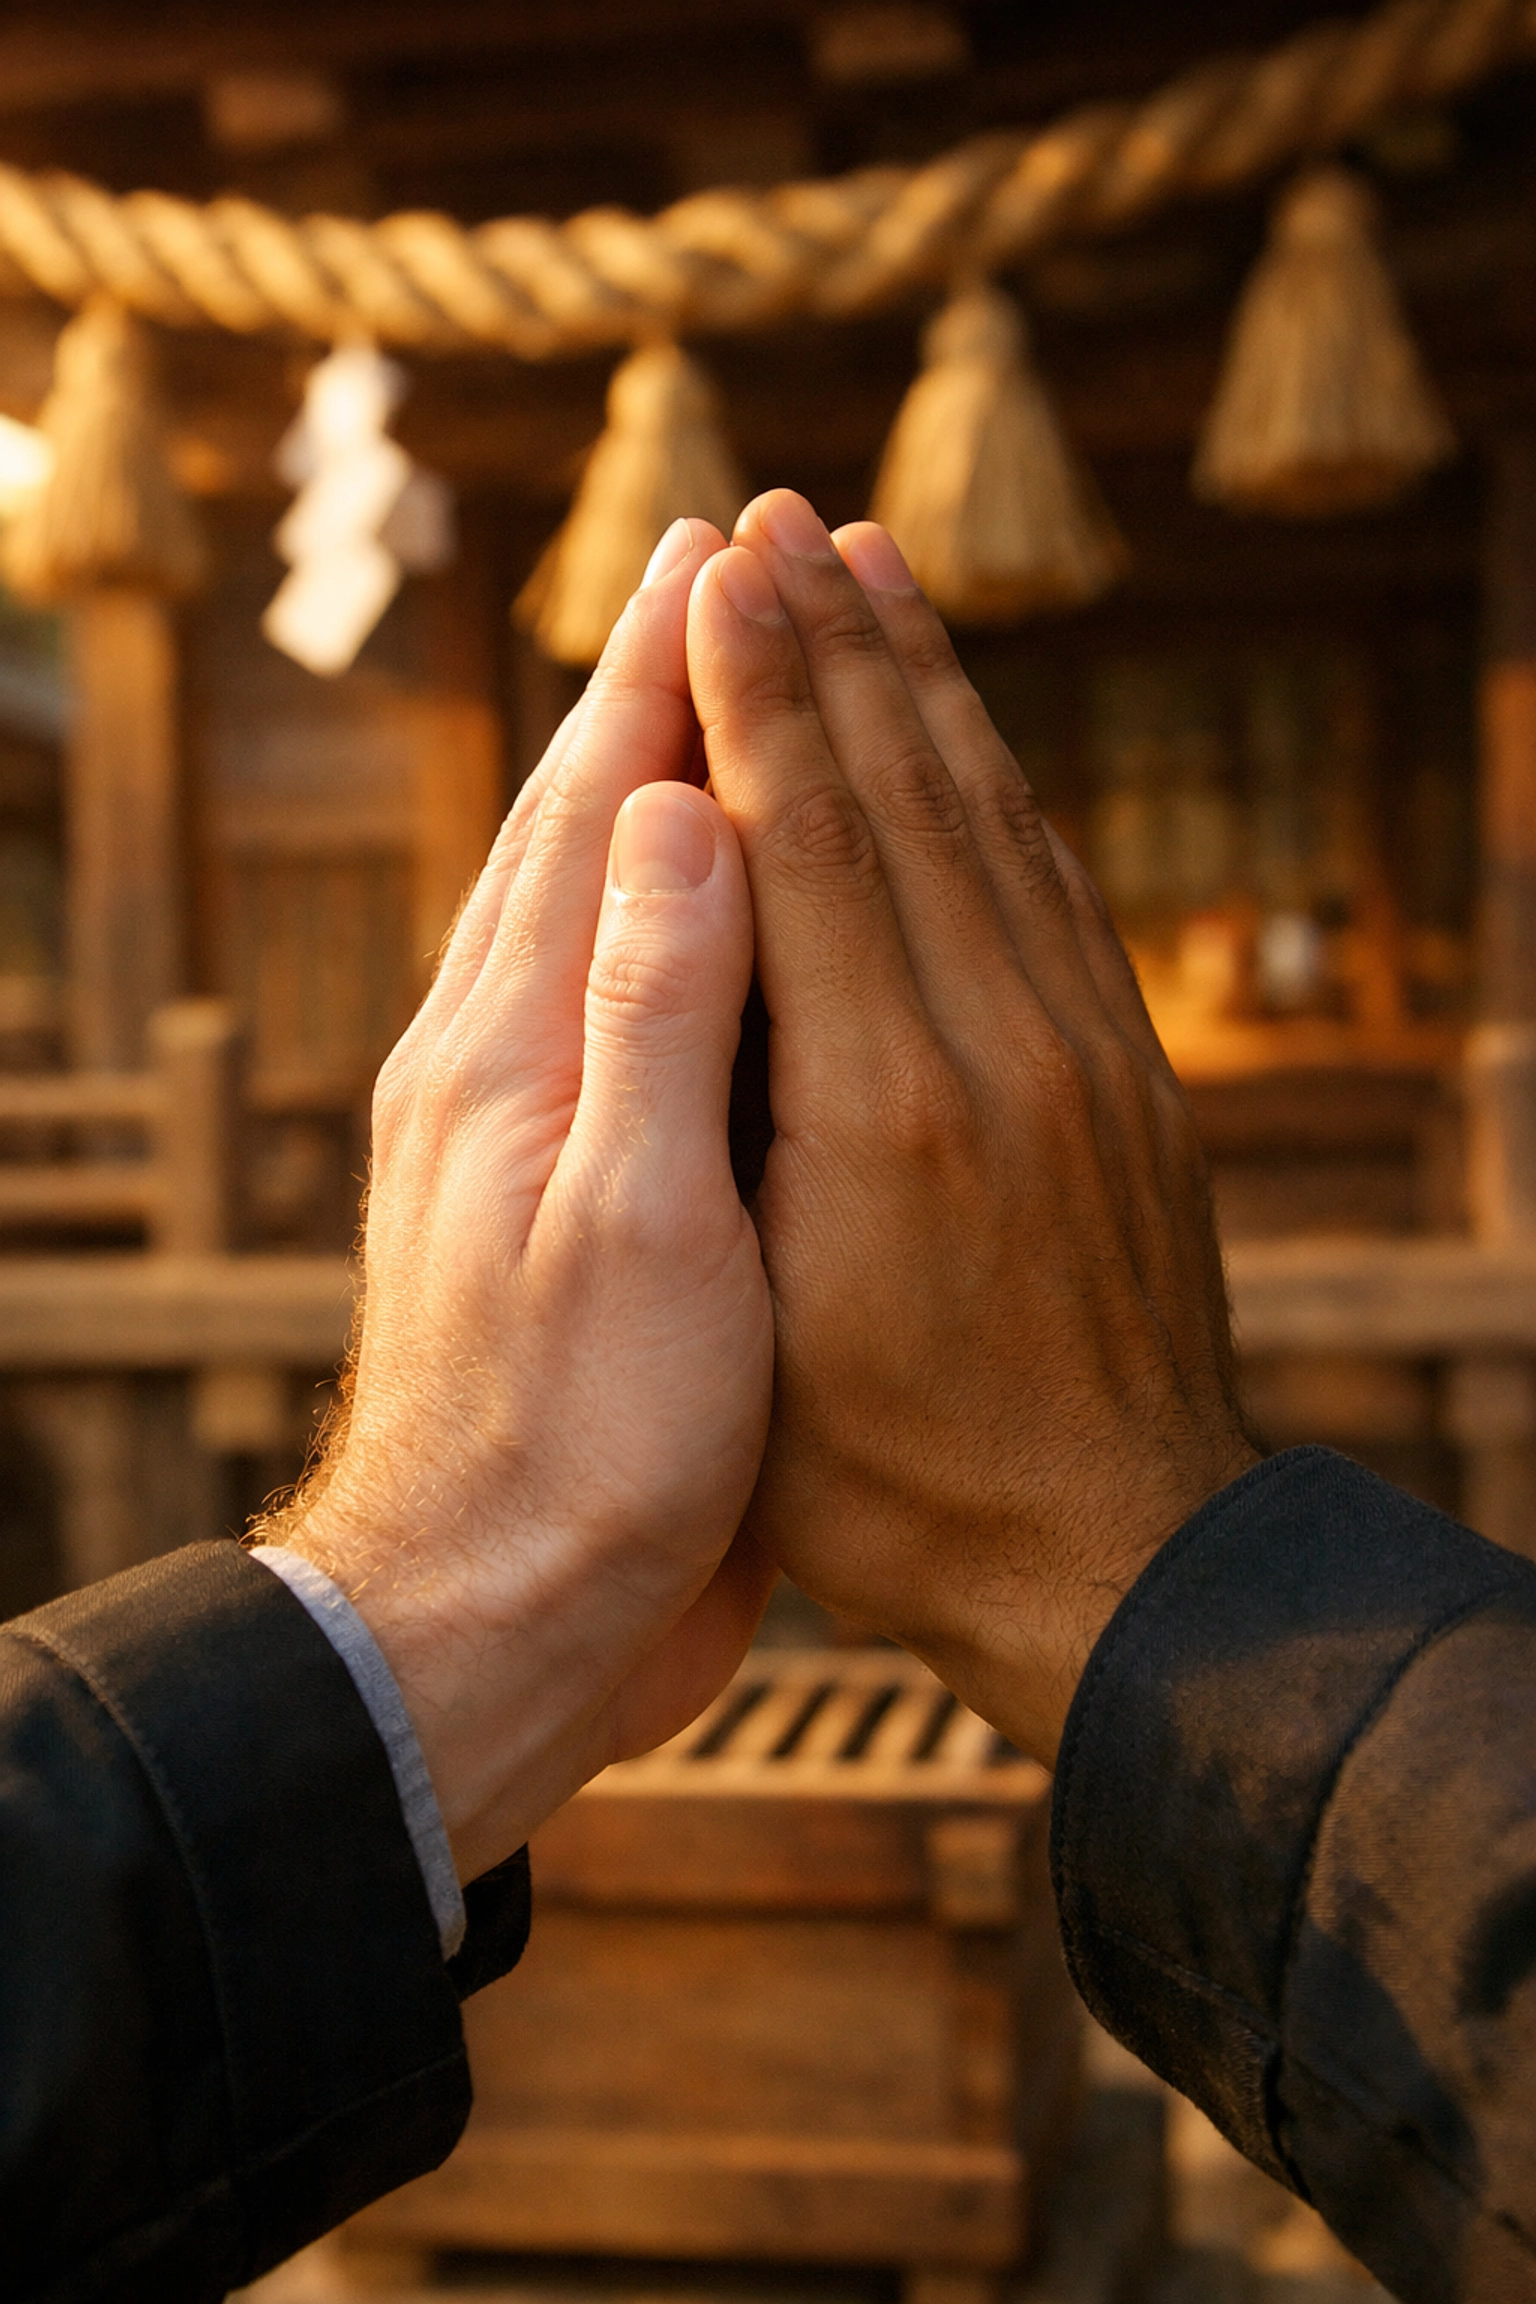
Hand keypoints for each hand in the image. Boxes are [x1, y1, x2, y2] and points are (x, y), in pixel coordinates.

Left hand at [270, 518, 773, 1882]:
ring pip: (595, 917)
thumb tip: (674, 804)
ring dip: (660, 797)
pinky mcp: (570, 1202)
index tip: (724, 548)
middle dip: (654, 698)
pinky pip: (625, 1012)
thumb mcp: (636, 1225)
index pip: (594, 809)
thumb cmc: (580, 1445)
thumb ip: (654, 1012)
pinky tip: (723, 930)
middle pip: (579, 834)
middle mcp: (500, 1064)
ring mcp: (527, 1132)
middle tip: (723, 576)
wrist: (496, 1620)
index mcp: (511, 1049)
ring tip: (720, 712)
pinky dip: (680, 929)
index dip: (663, 672)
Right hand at [687, 492, 1256, 1764]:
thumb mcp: (757, 1332)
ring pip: (996, 824)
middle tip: (780, 513)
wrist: (1117, 1552)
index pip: (813, 849)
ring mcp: (1086, 1060)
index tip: (716, 572)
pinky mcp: (1134, 1082)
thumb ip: (726, 1142)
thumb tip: (689, 957)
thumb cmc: (893, 1479)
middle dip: (833, 645)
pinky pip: (1061, 893)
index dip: (759, 698)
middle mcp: (999, 1053)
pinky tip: (971, 727)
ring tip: (878, 565)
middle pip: (909, 798)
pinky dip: (1005, 786)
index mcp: (884, 1113)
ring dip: (929, 683)